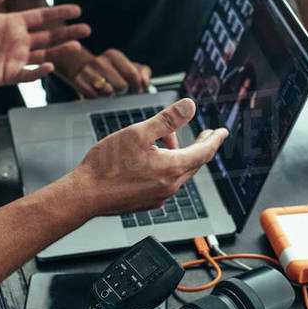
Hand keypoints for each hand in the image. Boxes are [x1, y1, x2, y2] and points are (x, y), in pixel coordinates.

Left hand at [0, 0, 89, 89]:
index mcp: (12, 23)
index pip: (41, 17)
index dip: (58, 13)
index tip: (77, 10)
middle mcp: (18, 41)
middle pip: (49, 36)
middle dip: (68, 32)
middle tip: (86, 29)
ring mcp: (15, 58)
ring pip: (45, 54)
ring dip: (61, 51)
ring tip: (78, 46)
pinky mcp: (9, 75)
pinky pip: (29, 74)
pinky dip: (39, 71)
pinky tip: (50, 65)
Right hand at [66, 48, 151, 97]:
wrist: (84, 72)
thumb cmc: (112, 72)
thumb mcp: (129, 68)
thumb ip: (143, 73)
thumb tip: (144, 81)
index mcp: (114, 55)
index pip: (132, 74)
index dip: (136, 86)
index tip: (135, 89)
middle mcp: (100, 61)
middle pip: (122, 85)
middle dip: (123, 91)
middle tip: (120, 90)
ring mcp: (88, 71)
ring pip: (109, 92)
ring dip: (111, 96)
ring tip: (109, 91)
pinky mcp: (79, 82)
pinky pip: (95, 98)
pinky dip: (99, 99)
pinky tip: (98, 94)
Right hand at [70, 98, 227, 215]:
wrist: (85, 195)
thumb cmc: (106, 165)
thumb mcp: (138, 133)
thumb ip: (167, 120)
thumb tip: (189, 107)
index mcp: (171, 168)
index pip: (204, 152)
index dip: (215, 139)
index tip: (223, 132)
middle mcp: (170, 186)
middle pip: (194, 163)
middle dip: (200, 146)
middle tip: (206, 134)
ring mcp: (159, 196)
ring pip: (178, 172)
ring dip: (179, 154)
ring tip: (167, 139)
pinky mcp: (147, 202)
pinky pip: (166, 181)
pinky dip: (167, 167)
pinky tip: (152, 158)